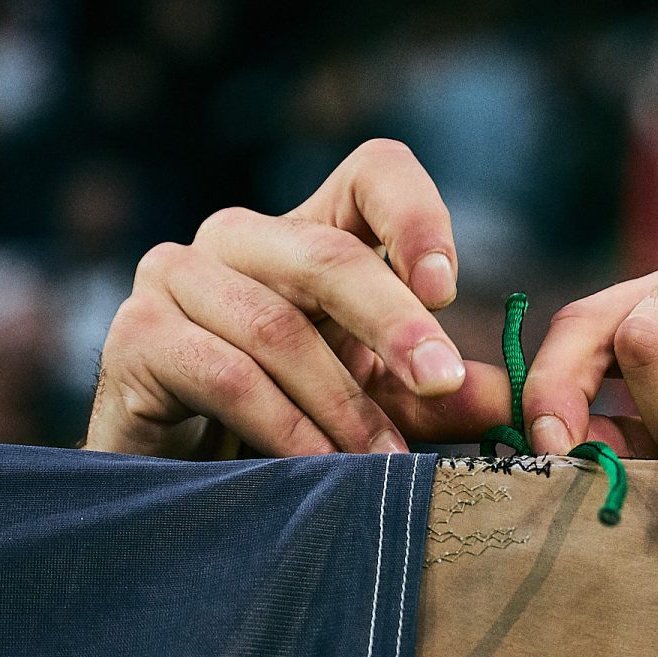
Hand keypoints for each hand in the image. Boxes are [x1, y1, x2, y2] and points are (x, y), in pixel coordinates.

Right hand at [86, 140, 509, 457]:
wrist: (175, 484)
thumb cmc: (284, 429)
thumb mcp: (380, 405)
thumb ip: (443, 397)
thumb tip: (521, 405)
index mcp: (310, 234)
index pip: (373, 172)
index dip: (416, 216)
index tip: (447, 290)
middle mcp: (240, 238)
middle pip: (328, 254)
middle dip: (394, 324)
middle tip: (440, 383)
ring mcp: (177, 276)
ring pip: (277, 326)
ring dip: (341, 403)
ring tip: (383, 463)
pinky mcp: (136, 336)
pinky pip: (224, 373)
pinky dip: (284, 426)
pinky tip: (317, 469)